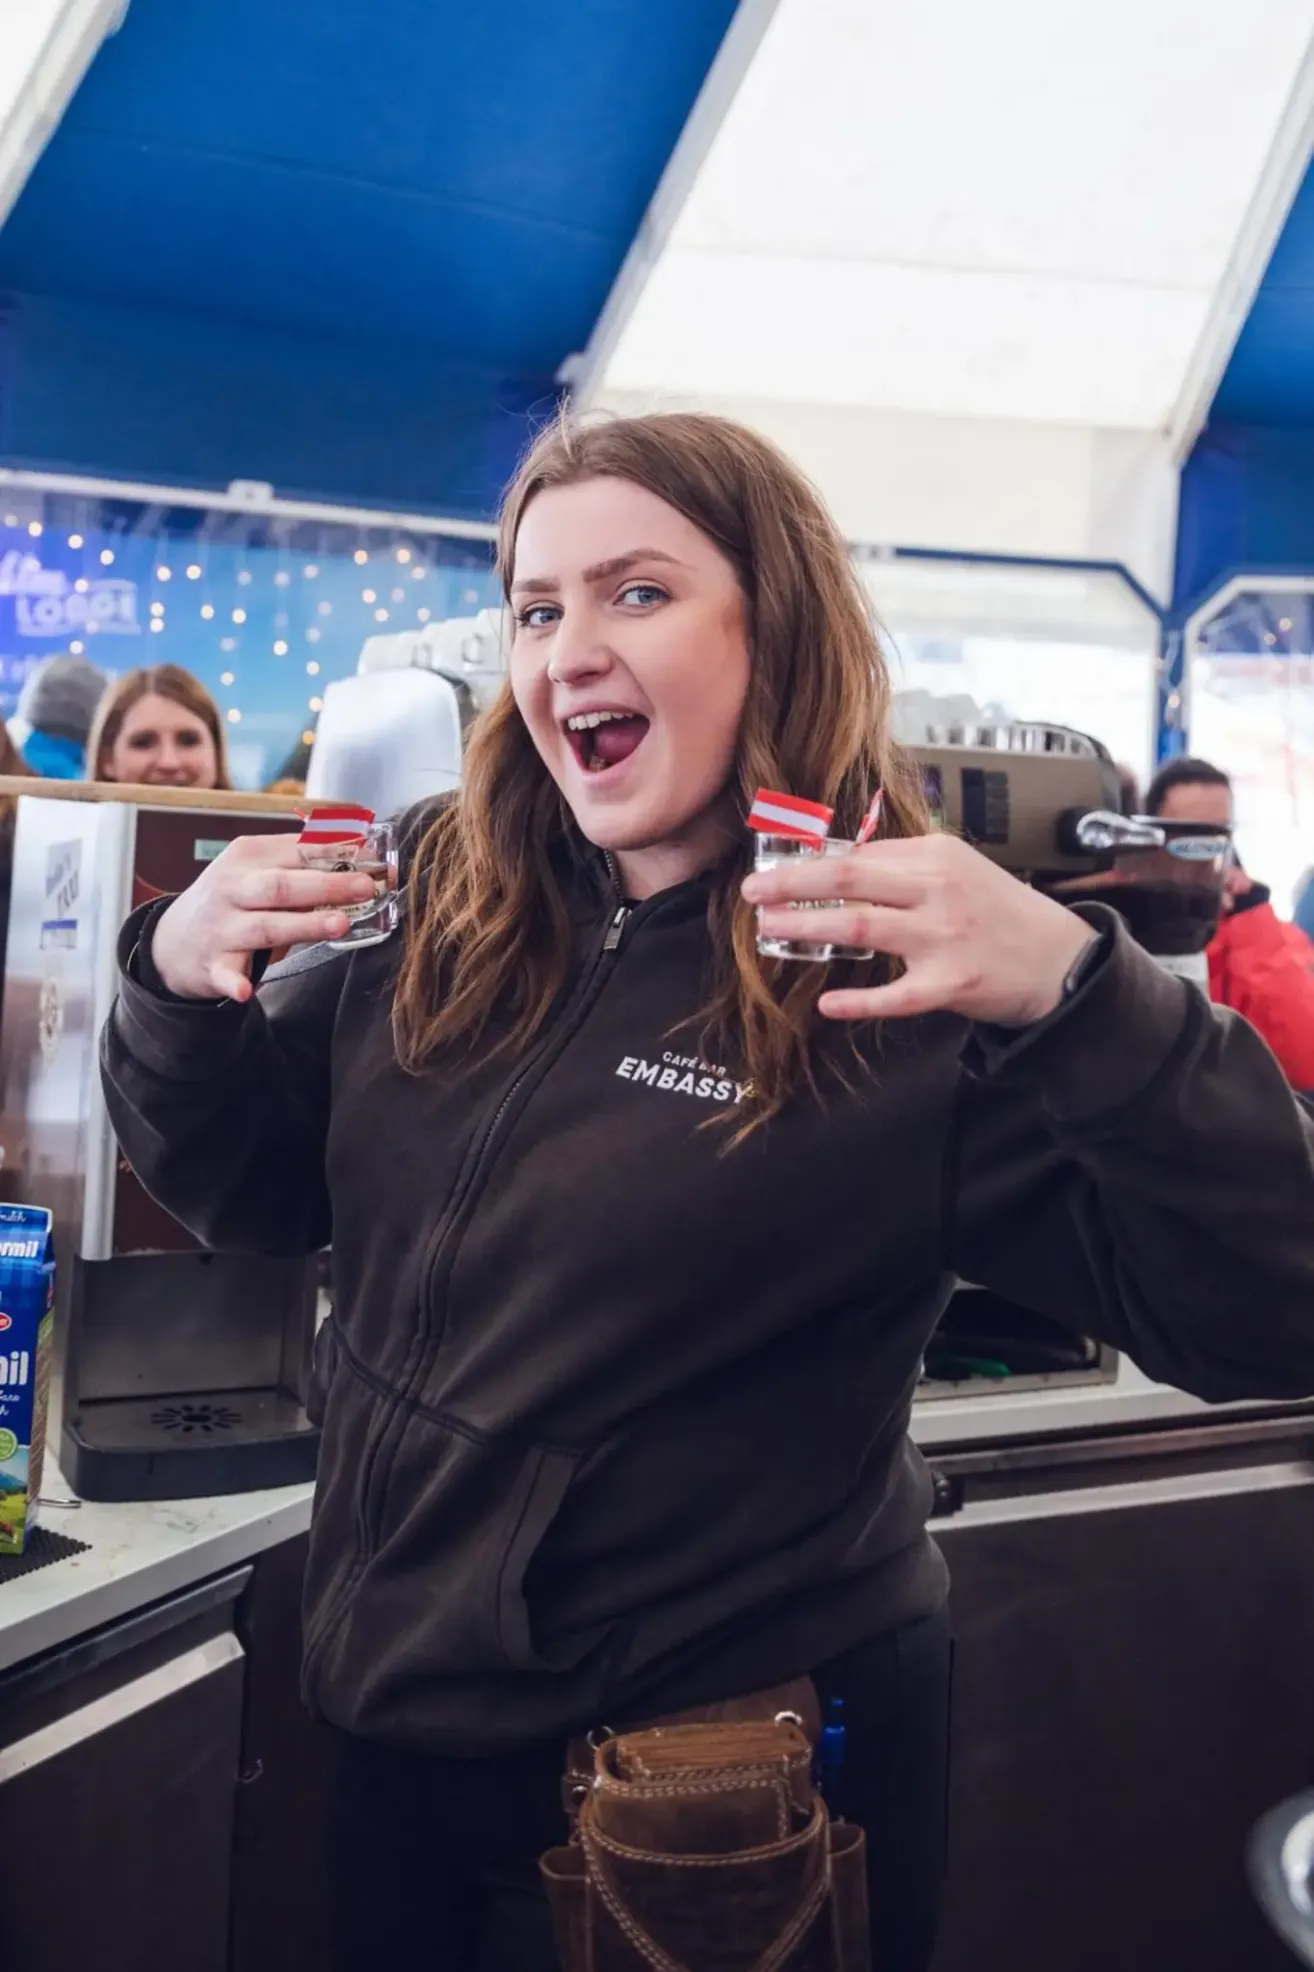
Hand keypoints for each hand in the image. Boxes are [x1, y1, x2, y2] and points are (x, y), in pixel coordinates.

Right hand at [149, 835, 376, 1002]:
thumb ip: (301, 864)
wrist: (173, 941)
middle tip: (365, 887)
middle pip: (282, 885)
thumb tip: (361, 854)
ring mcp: (222, 927)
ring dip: (303, 925)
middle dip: (326, 885)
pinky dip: (234, 983)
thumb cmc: (232, 902)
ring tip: (339, 925)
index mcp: (247, 857)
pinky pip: (224, 974)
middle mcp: (232, 888)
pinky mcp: (212, 963)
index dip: (337, 854)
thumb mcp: (258, 870)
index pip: (296, 849)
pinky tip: (245, 991)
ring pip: (265, 926)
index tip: (374, 859)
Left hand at [742, 833, 1098, 1025]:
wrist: (1058, 959)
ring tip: (770, 930)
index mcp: (936, 854)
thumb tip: (833, 863)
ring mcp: (944, 937)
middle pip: (849, 879)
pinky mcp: (951, 984)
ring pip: (862, 928)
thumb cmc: (998, 912)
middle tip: (753, 892)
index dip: (807, 862)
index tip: (771, 869)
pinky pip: (895, 995)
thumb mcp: (956, 871)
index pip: (858, 854)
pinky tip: (828, 1003)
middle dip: (792, 883)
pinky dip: (859, 1001)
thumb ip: (900, 867)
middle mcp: (938, 890)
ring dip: (808, 928)